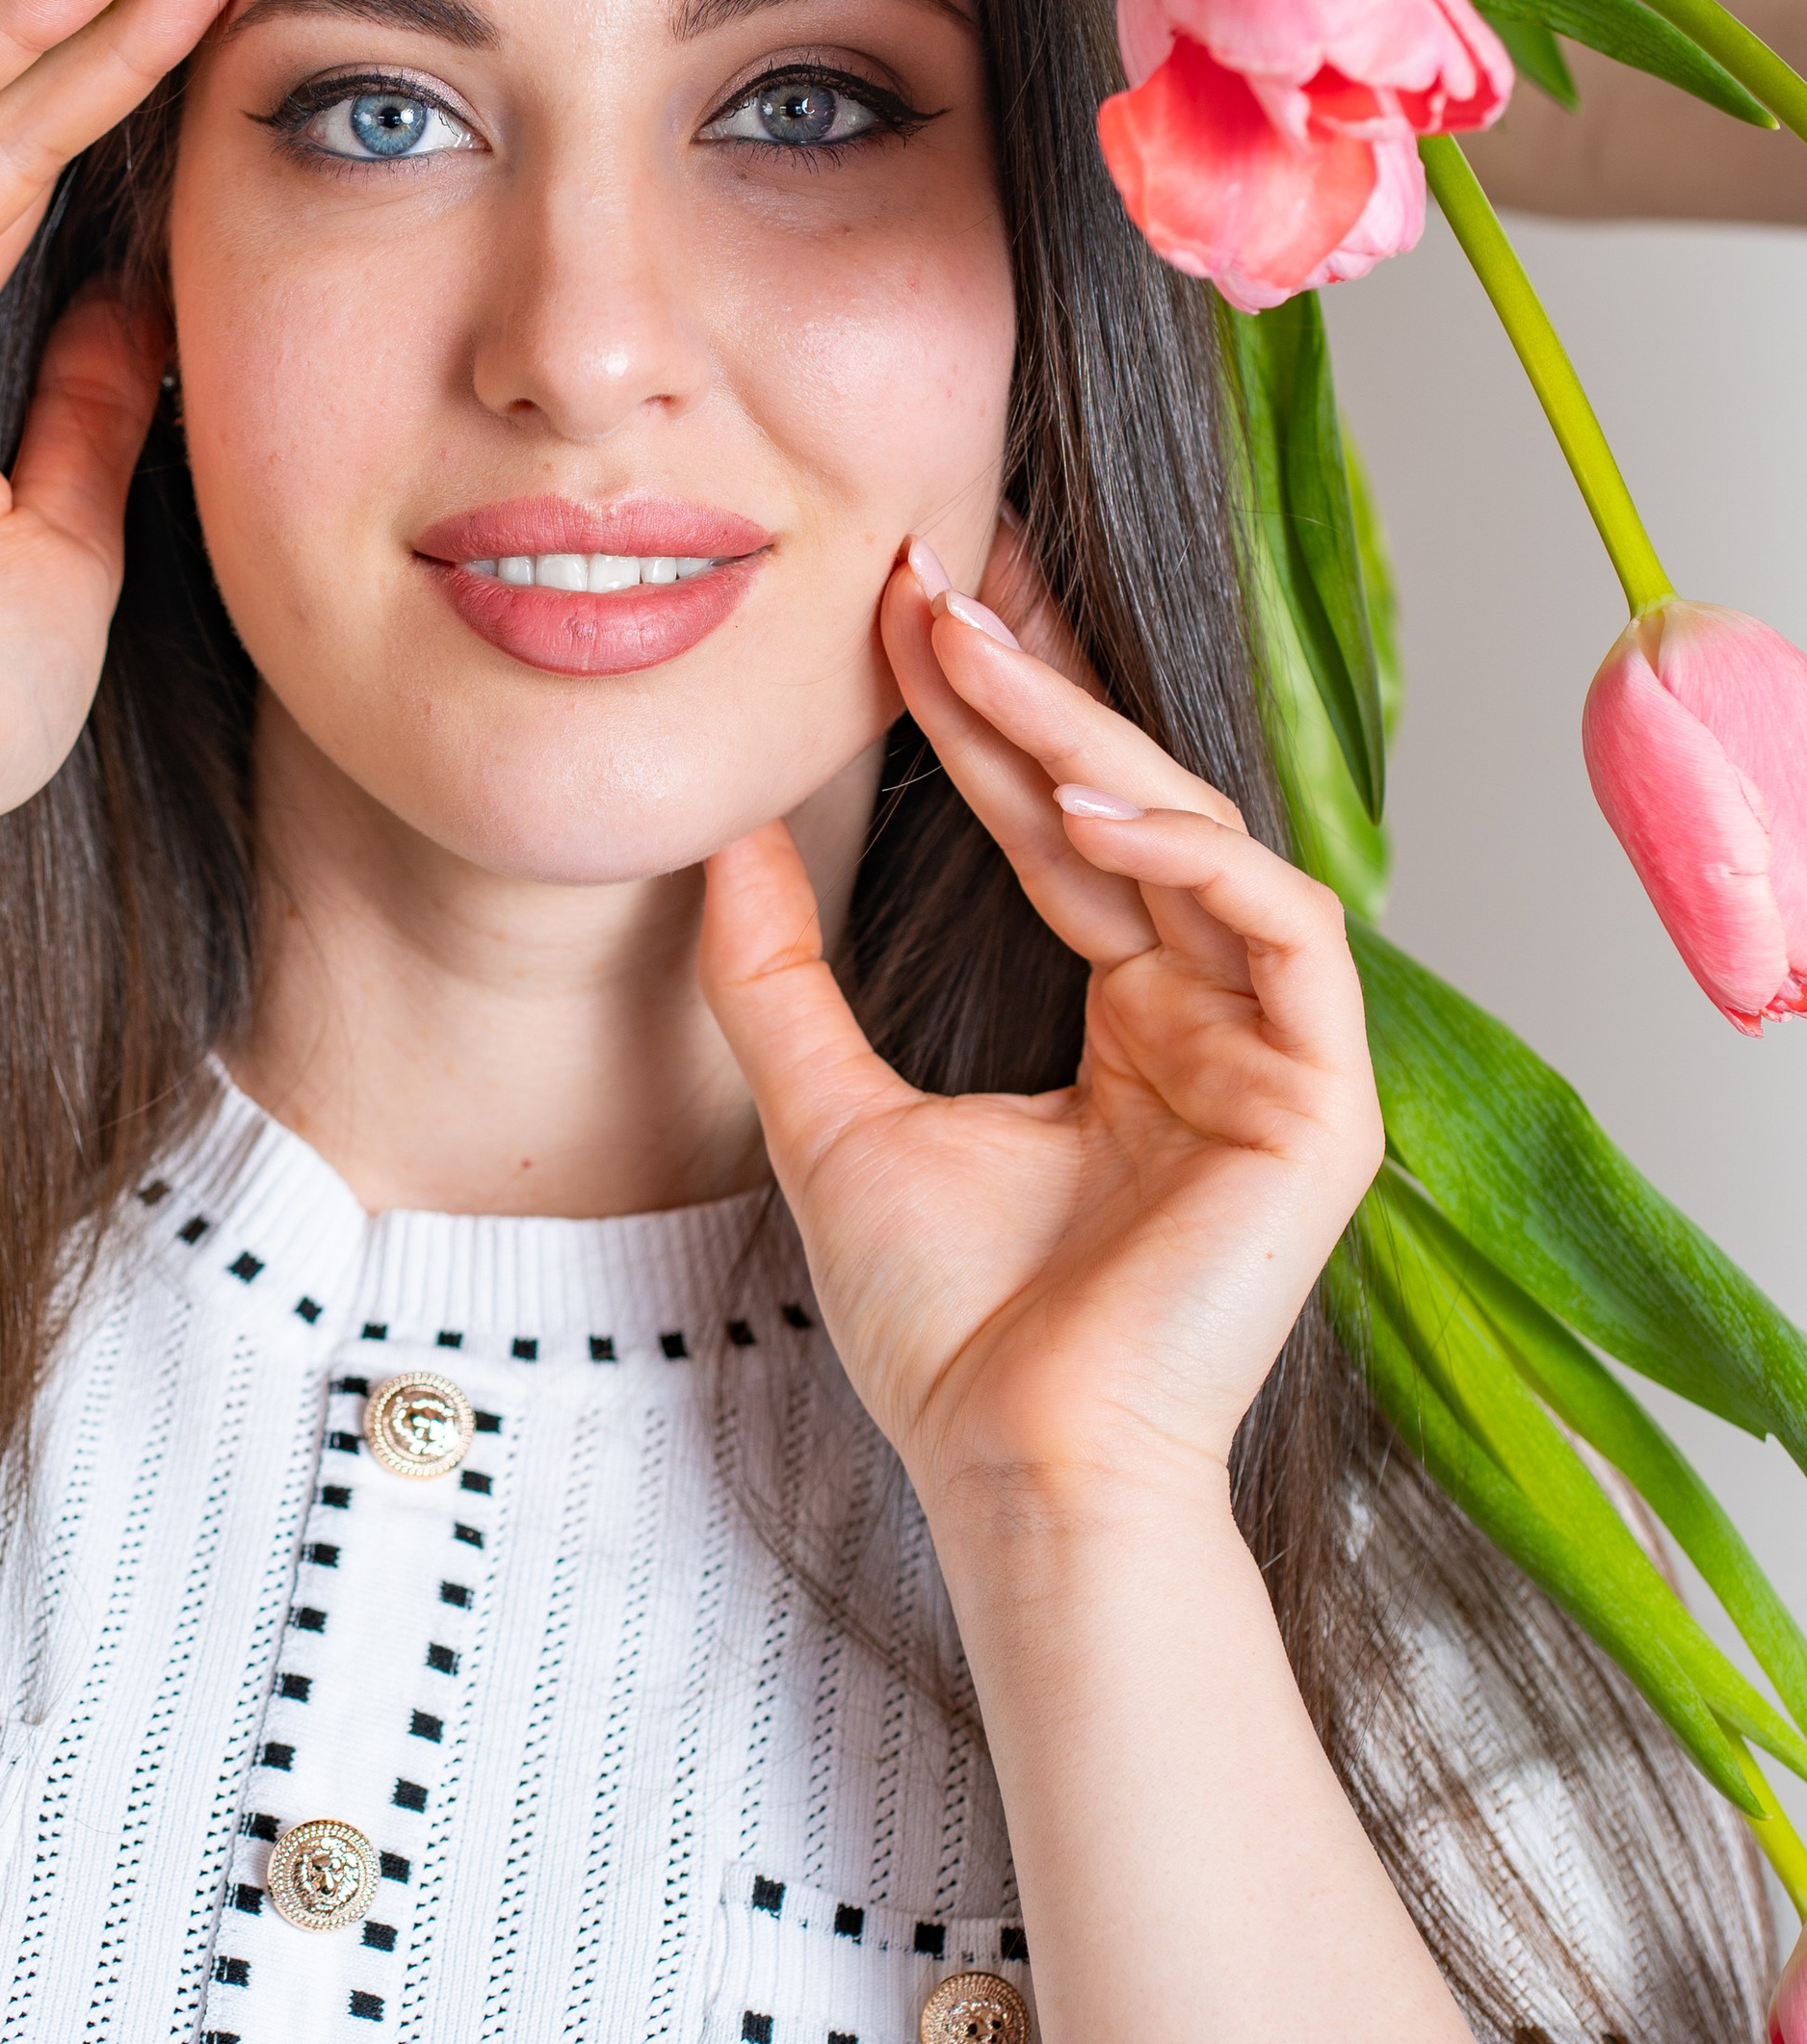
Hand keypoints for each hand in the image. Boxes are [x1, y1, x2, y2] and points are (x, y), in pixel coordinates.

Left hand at [698, 552, 1381, 1522]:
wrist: (1011, 1464)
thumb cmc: (940, 1329)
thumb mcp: (823, 1113)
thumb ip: (778, 975)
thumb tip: (720, 838)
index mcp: (1124, 1023)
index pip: (1057, 830)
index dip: (985, 720)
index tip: (897, 615)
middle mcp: (1208, 1021)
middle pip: (1132, 807)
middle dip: (1037, 687)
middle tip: (938, 579)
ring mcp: (1275, 1058)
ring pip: (1210, 841)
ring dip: (1102, 748)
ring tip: (990, 675)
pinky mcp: (1323, 1102)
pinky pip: (1286, 929)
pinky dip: (1193, 857)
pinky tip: (1090, 811)